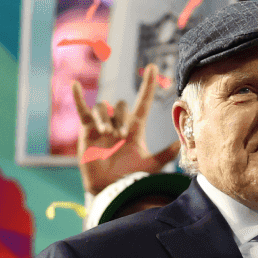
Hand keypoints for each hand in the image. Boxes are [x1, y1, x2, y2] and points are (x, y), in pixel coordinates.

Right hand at [71, 63, 180, 194]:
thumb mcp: (151, 165)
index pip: (143, 102)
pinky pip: (83, 110)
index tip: (153, 68)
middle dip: (121, 117)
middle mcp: (119, 124)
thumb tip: (182, 144)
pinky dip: (78, 98)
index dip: (148, 85)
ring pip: (104, 108)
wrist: (110, 189)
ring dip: (106, 118)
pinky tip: (75, 85)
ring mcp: (102, 126)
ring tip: (107, 134)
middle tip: (120, 135)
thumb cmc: (130, 177)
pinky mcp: (87, 131)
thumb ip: (166, 154)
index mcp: (135, 128)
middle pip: (121, 105)